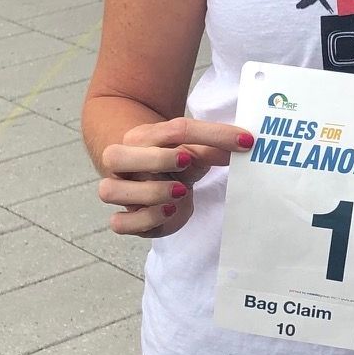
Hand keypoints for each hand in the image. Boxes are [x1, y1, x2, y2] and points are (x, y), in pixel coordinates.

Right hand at [97, 117, 252, 237]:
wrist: (148, 173)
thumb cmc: (174, 159)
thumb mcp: (195, 150)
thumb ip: (214, 148)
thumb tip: (244, 144)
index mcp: (142, 138)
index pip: (174, 131)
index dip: (212, 135)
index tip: (244, 141)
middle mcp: (123, 162)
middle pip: (116, 156)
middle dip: (155, 160)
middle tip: (188, 161)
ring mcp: (119, 190)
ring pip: (110, 191)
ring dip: (149, 193)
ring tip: (180, 194)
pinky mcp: (126, 218)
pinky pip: (119, 223)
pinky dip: (144, 220)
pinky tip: (168, 213)